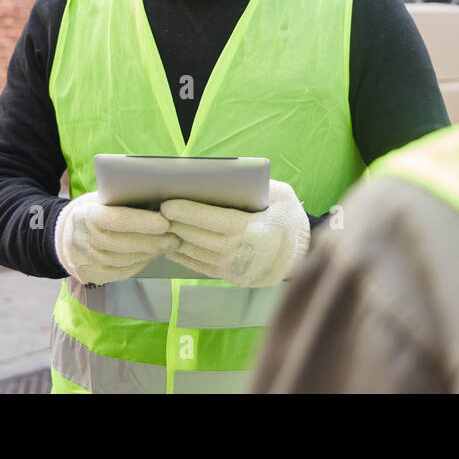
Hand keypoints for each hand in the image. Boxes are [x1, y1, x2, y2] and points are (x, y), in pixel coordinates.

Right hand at [54, 191, 180, 285]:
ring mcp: (84, 262)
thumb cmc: (95, 211)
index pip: (115, 219)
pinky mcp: (91, 277)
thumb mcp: (102, 199)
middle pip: (122, 243)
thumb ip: (123, 201)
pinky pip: (121, 272)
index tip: (165, 221)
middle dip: (152, 241)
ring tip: (168, 245)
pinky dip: (140, 264)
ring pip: (123, 260)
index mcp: (84, 215)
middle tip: (175, 237)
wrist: (66, 236)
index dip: (141, 222)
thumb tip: (160, 200)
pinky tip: (151, 255)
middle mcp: (81, 241)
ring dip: (149, 253)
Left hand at [160, 180, 309, 287]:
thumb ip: (256, 187)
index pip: (219, 222)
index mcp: (260, 233)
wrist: (303, 254)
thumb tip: (222, 179)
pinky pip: (201, 267)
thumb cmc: (289, 218)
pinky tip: (171, 242)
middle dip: (176, 224)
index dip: (191, 213)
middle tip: (155, 210)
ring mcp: (238, 270)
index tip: (167, 204)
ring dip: (175, 239)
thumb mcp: (281, 195)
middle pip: (203, 239)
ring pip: (198, 254)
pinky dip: (183, 255)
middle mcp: (247, 255)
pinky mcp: (232, 279)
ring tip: (159, 224)